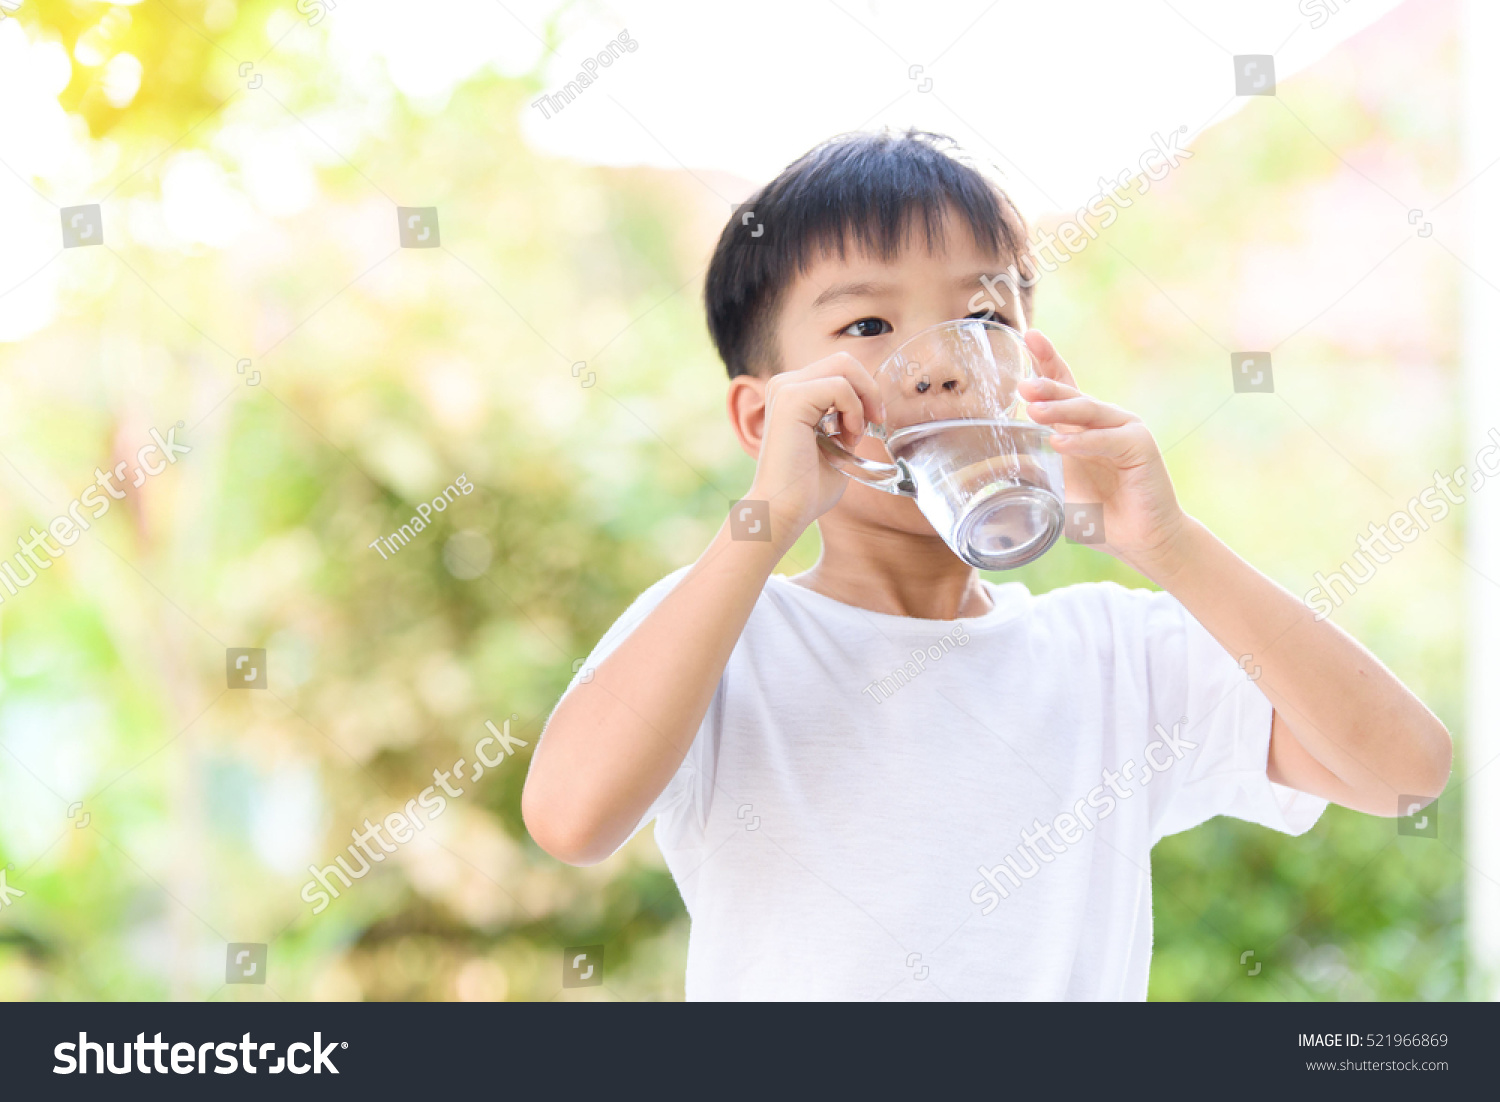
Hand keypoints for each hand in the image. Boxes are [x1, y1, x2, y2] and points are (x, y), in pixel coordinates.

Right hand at [748, 351, 883, 546]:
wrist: (784, 509)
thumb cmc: (808, 487)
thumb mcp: (835, 442)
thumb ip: (846, 417)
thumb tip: (871, 403)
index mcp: (793, 392)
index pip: (840, 368)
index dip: (864, 391)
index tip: (872, 423)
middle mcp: (785, 384)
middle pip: (844, 360)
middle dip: (869, 389)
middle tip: (874, 422)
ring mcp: (785, 388)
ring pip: (844, 366)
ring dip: (862, 400)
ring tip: (854, 434)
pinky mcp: (790, 398)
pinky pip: (839, 386)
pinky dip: (853, 411)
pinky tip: (846, 437)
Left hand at [1020, 330, 1189, 579]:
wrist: (1141, 540)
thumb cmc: (1098, 514)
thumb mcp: (1057, 488)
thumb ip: (1036, 468)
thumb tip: (993, 463)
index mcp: (1083, 425)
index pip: (1064, 384)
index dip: (1047, 359)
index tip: (1029, 335)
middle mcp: (1104, 420)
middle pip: (1073, 392)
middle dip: (1046, 383)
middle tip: (1022, 384)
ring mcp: (1125, 429)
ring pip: (1088, 412)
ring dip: (1059, 409)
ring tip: (1033, 409)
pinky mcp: (1140, 446)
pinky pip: (1108, 440)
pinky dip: (1083, 442)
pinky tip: (1060, 443)